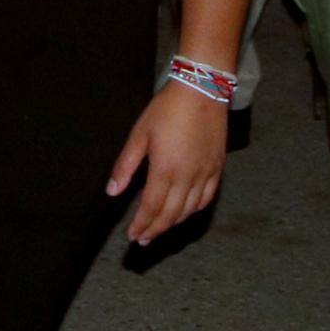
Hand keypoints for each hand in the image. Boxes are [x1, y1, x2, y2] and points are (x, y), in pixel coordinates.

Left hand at [108, 83, 229, 240]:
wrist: (202, 91)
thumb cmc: (166, 110)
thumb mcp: (139, 134)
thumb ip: (125, 166)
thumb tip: (112, 192)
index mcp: (165, 170)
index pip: (152, 208)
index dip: (142, 225)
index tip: (132, 236)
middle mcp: (187, 178)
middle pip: (171, 215)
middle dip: (155, 230)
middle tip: (143, 239)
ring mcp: (205, 174)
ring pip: (189, 210)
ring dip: (173, 224)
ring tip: (160, 229)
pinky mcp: (217, 168)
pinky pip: (207, 198)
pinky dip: (194, 210)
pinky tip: (186, 212)